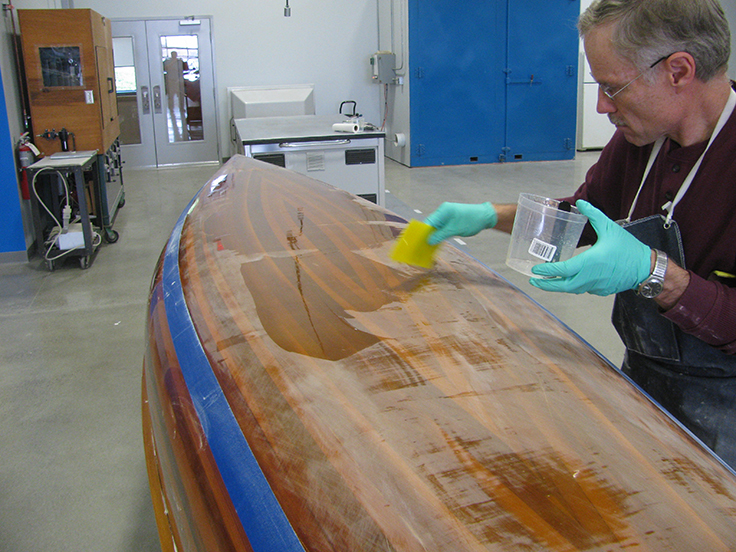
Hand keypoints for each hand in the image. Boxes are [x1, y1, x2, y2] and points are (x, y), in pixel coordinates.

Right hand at [424, 202, 497, 244]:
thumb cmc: (471, 221)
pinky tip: (435, 244)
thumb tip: (429, 241)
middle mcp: (443, 212)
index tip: (416, 241)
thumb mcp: (455, 229)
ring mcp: (446, 217)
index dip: (422, 232)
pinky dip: (438, 235)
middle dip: (426, 235)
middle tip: (420, 246)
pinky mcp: (450, 221)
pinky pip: (441, 229)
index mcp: (443, 211)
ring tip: (426, 247)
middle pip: (430, 224)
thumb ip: (440, 235)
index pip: (428, 221)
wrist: (485, 217)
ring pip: (435, 227)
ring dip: (432, 236)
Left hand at [529, 200, 650, 295]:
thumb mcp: (609, 227)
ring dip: (559, 286)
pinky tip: (569, 280)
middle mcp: (589, 277)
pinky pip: (583, 289)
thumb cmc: (628, 248)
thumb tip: (580, 203)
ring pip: (572, 289)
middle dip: (546, 285)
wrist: (646, 268)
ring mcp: (595, 286)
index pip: (561, 270)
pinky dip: (574, 286)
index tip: (535, 271)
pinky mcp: (601, 291)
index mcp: (588, 263)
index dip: (546, 271)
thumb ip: (593, 215)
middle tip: (534, 281)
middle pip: (562, 286)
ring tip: (548, 281)